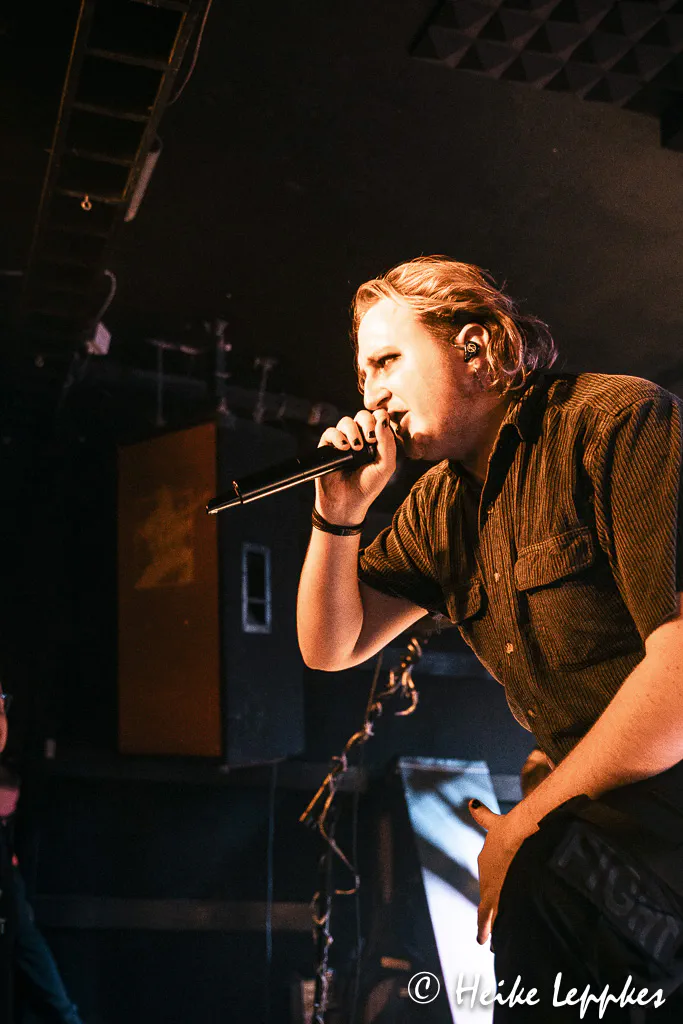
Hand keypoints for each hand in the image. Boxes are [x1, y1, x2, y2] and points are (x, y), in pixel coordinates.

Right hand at [314, 410, 395, 523]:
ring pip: (346, 421)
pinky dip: (338, 436)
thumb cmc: (368, 486)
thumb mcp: (385, 466)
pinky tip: (344, 448)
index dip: (380, 418)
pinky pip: (331, 431)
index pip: (379, 418)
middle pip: (362, 415)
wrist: (346, 503)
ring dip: (353, 431)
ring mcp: (343, 441)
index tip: (381, 430)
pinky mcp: (327, 447)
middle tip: (370, 439)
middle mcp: (360, 438)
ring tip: (356, 447)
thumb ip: (388, 443)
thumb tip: (382, 419)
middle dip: (367, 422)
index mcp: (376, 441)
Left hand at [468, 800, 535, 944]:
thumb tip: (470, 803)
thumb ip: (482, 816)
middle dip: (492, 907)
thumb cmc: (511, 829)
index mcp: (486, 859)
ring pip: (487, 911)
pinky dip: (489, 931)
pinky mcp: (500, 899)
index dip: (492, 883)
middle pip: (488, 895)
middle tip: (490, 924)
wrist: (520, 835)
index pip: (488, 875)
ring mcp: (492, 889)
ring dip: (488, 925)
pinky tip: (487, 942)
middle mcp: (485, 876)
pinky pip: (491, 920)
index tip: (492, 892)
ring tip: (486, 941)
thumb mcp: (495, 822)